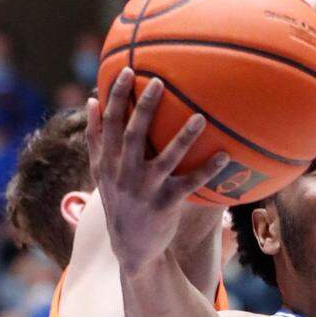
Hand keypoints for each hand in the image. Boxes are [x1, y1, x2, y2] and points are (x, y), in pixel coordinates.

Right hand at [86, 68, 229, 276]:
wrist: (131, 246)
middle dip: (145, 107)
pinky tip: (224, 156)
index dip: (116, 96)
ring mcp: (145, 189)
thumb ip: (95, 138)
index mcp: (107, 161)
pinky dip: (207, 170)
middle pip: (132, 134)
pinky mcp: (165, 204)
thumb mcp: (100, 171)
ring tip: (201, 117)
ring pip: (165, 158)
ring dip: (183, 137)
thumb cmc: (119, 199)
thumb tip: (91, 100)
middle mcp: (123, 173)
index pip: (108, 123)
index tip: (126, 70)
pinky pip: (189, 184)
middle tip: (159, 82)